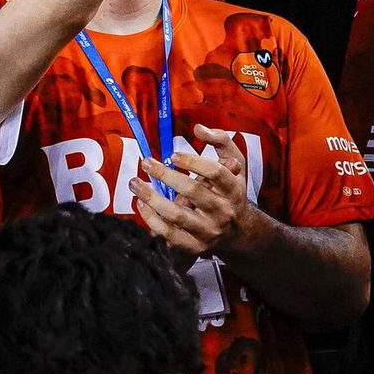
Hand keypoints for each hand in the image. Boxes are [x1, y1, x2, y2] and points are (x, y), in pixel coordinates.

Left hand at [133, 125, 252, 256]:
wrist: (237, 230)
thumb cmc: (229, 190)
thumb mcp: (235, 163)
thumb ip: (220, 141)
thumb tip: (199, 128)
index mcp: (233, 189)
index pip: (216, 173)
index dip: (194, 162)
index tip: (173, 155)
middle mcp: (223, 211)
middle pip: (193, 192)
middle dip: (166, 176)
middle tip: (146, 162)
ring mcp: (208, 231)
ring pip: (177, 216)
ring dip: (152, 199)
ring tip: (135, 183)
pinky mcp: (195, 246)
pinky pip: (170, 235)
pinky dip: (152, 220)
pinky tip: (141, 205)